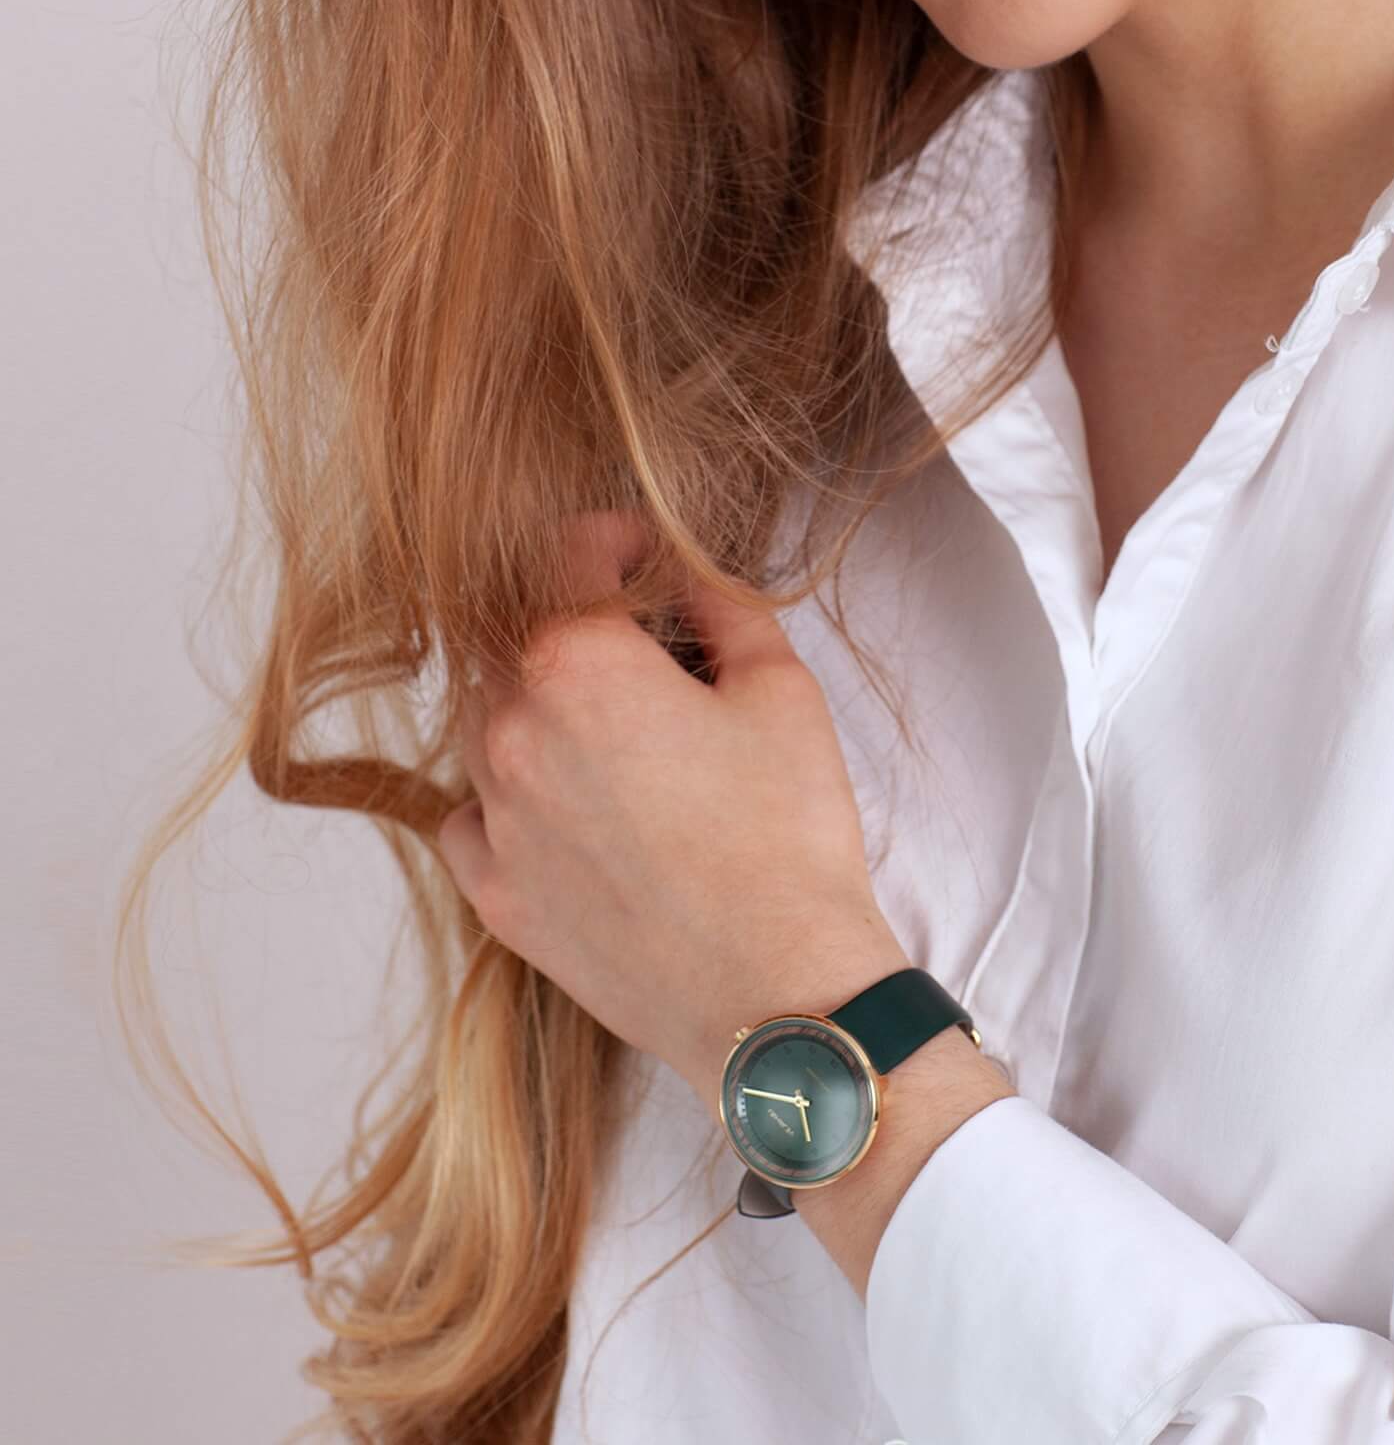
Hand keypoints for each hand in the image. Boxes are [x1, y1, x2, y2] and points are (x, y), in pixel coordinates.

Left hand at [435, 507, 910, 1099]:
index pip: (566, 552)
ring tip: (607, 719)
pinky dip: (508, 788)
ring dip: (535, 697)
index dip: (613, 536)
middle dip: (570, 616)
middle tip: (636, 636)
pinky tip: (564, 799)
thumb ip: (725, 608)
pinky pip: (473, 813)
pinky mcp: (497, 894)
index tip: (644, 550)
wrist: (775, 989)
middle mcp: (513, 730)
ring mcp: (496, 817)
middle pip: (514, 631)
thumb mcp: (781, 689)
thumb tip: (690, 578)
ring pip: (483, 718)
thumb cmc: (789, 835)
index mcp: (578, 662)